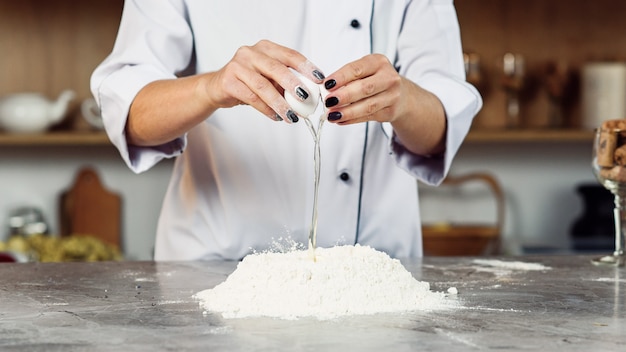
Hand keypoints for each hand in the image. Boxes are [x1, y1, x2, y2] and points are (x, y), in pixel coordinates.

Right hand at [205, 40, 324, 122]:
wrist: (217, 87)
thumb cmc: (248, 82)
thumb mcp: (269, 78)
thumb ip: (286, 83)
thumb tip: (310, 96)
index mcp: (265, 48)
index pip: (289, 55)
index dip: (306, 66)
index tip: (319, 79)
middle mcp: (251, 53)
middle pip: (277, 68)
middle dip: (293, 84)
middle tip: (305, 98)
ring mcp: (238, 65)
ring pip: (263, 86)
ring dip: (280, 103)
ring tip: (291, 116)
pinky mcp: (228, 81)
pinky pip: (251, 98)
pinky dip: (266, 109)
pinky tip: (276, 116)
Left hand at [322, 53, 445, 155]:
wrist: (401, 93)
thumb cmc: (376, 79)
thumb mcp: (365, 71)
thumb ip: (348, 78)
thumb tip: (327, 89)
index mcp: (379, 62)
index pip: (357, 69)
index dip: (341, 77)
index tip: (327, 84)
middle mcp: (389, 78)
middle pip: (365, 88)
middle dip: (344, 96)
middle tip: (329, 101)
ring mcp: (392, 96)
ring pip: (367, 106)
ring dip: (347, 112)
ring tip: (332, 115)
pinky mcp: (390, 112)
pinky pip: (368, 117)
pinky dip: (352, 120)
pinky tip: (340, 120)